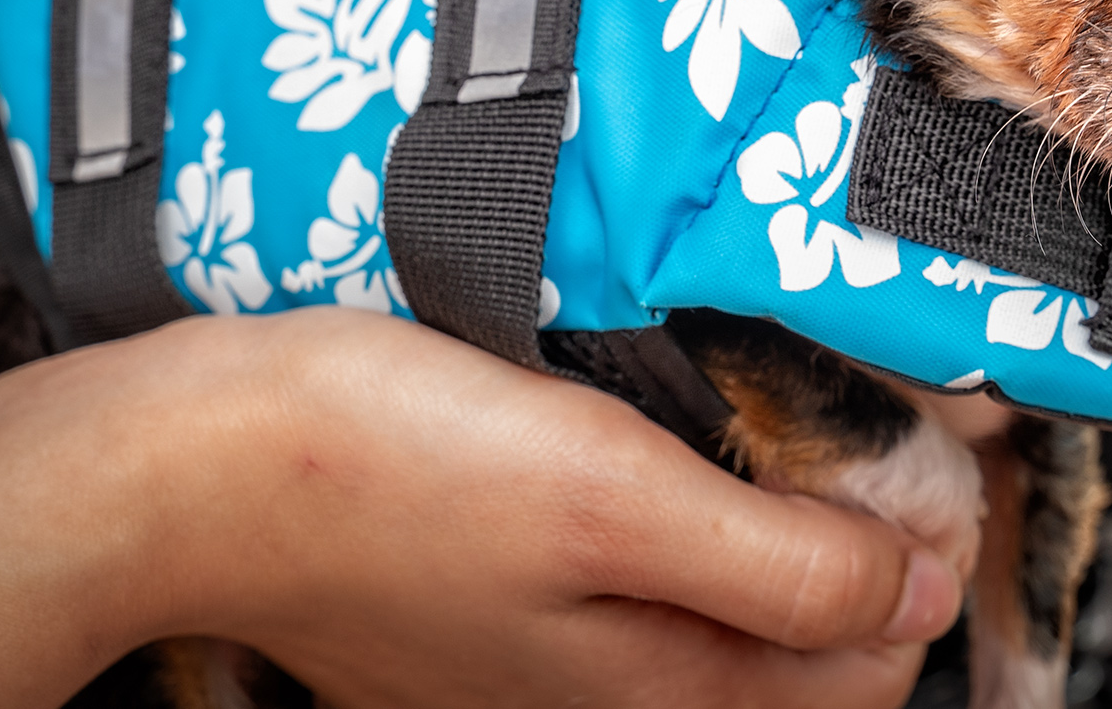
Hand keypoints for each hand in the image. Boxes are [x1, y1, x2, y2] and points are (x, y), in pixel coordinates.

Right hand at [0, 310, 959, 707]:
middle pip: (792, 654)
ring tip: (772, 430)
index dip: (913, 559)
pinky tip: (657, 455)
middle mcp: (603, 702)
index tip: (922, 455)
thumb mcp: (609, 501)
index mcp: (655, 693)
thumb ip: (772, 563)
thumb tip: (917, 593)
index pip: (867, 672)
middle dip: (849, 553)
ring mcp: (536, 665)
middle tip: (858, 434)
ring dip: (765, 535)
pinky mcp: (484, 612)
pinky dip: (677, 529)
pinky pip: (631, 589)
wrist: (190, 464)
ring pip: (713, 616)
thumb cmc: (381, 468)